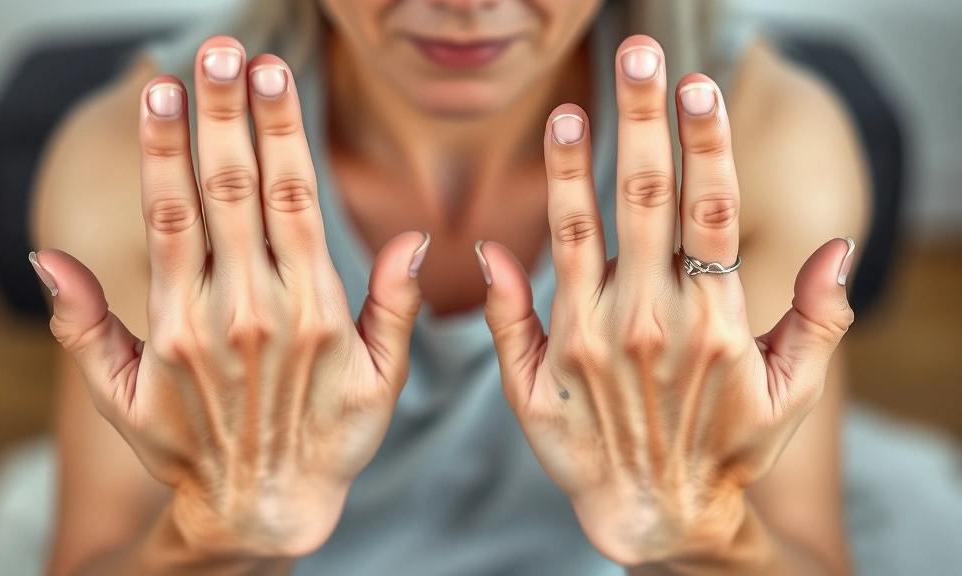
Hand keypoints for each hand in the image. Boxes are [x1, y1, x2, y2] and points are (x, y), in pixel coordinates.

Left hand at [30, 37, 428, 557]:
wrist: (264, 507)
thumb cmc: (331, 439)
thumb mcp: (385, 381)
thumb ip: (396, 306)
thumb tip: (415, 240)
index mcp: (316, 311)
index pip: (292, 197)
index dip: (278, 130)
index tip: (268, 76)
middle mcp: (255, 311)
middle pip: (234, 190)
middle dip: (225, 114)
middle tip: (219, 54)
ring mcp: (200, 327)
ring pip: (185, 215)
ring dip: (177, 144)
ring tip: (174, 85)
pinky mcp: (158, 346)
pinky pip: (143, 267)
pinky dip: (139, 210)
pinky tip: (138, 160)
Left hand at [480, 36, 855, 564]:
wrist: (656, 513)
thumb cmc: (727, 447)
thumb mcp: (793, 393)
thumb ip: (818, 320)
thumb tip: (840, 248)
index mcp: (714, 322)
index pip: (710, 210)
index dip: (703, 141)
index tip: (695, 85)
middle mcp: (651, 322)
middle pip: (647, 198)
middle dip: (643, 119)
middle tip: (638, 55)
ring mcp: (594, 339)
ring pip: (582, 231)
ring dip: (577, 163)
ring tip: (574, 108)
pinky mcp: (550, 360)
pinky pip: (531, 291)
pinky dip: (521, 249)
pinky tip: (521, 206)